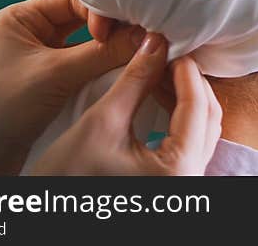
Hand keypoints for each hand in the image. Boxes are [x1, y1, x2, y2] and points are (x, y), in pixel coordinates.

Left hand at [0, 0, 143, 174]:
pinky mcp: (51, 81)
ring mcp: (41, 58)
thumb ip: (103, 53)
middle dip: (111, 30)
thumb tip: (146, 37)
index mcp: (20, 18)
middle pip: (83, 20)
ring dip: (109, 50)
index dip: (102, 12)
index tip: (123, 31)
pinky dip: (103, 67)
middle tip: (141, 39)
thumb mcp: (57, 74)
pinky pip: (85, 65)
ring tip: (136, 53)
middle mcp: (30, 33)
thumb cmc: (2, 109)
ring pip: (87, 44)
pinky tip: (122, 70)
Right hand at [31, 35, 221, 174]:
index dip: (185, 71)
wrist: (51, 213)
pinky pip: (188, 143)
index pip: (197, 106)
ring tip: (159, 70)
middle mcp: (190, 179)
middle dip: (189, 82)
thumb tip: (156, 44)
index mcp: (179, 169)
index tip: (171, 45)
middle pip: (207, 117)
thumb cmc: (67, 179)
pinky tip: (158, 96)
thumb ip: (134, 81)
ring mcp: (183, 183)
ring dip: (185, 98)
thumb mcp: (101, 122)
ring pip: (200, 130)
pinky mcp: (171, 183)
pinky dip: (178, 116)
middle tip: (166, 54)